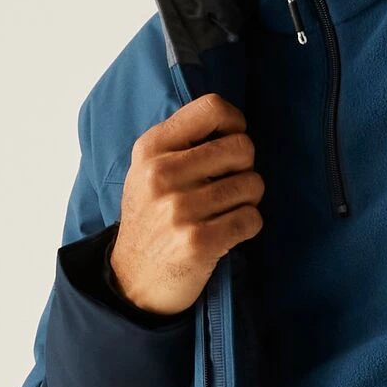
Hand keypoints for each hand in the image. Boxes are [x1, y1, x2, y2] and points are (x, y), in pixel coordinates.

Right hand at [110, 93, 263, 315]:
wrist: (132, 279)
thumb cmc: (153, 217)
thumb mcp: (150, 170)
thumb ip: (185, 142)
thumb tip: (236, 123)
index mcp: (151, 148)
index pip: (213, 108)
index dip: (236, 125)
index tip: (229, 145)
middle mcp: (162, 174)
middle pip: (243, 147)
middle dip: (244, 169)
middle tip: (226, 188)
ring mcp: (179, 209)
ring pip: (253, 185)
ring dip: (247, 201)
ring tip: (222, 212)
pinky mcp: (199, 241)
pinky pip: (252, 219)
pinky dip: (247, 226)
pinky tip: (226, 233)